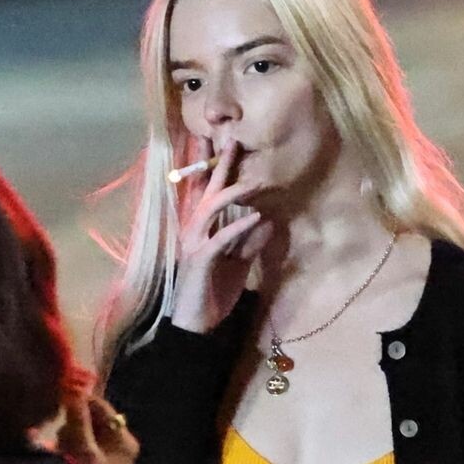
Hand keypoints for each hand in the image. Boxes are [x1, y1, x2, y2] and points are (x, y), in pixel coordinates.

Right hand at [52, 389, 140, 463]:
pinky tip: (61, 456)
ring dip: (68, 436)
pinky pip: (81, 445)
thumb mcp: (83, 451)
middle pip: (92, 418)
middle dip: (73, 423)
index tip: (58, 400)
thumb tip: (74, 393)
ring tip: (59, 450)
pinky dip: (69, 447)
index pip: (101, 407)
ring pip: (84, 431)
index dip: (80, 401)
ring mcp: (109, 456)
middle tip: (59, 436)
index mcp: (124, 440)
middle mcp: (121, 445)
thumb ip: (78, 422)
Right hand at [170, 141, 274, 333]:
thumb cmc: (213, 293)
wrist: (195, 324)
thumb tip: (268, 221)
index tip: (224, 141)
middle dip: (219, 165)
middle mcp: (194, 230)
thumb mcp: (237, 264)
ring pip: (211, 209)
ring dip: (233, 193)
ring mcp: (195, 244)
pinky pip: (220, 239)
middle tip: (233, 139)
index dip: (213, 167)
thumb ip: (250, 243)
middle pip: (206, 190)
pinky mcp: (200, 260)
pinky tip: (256, 217)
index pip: (208, 192)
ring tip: (254, 181)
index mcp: (202, 229)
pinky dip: (238, 227)